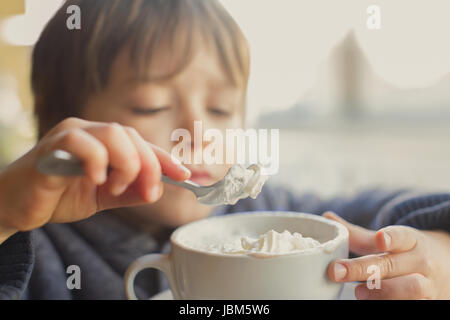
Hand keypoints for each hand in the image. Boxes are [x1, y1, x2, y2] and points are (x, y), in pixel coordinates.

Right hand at [0, 118, 190, 242]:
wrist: (15, 207)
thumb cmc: (58, 196)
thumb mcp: (103, 197)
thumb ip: (130, 192)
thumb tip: (157, 190)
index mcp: (102, 141)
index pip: (141, 143)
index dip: (166, 158)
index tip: (186, 175)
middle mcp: (89, 131)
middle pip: (132, 135)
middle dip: (149, 166)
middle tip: (149, 192)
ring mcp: (69, 136)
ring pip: (114, 134)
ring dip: (127, 164)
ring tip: (117, 188)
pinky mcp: (51, 148)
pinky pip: (82, 144)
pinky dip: (98, 162)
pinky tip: (97, 180)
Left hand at [323, 211, 449, 298]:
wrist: (445, 268)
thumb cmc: (405, 253)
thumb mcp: (385, 241)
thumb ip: (356, 233)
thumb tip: (327, 218)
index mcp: (411, 241)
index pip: (403, 236)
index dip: (392, 238)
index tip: (379, 239)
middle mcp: (421, 262)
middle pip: (394, 265)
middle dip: (364, 269)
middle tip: (337, 272)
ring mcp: (427, 285)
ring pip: (410, 289)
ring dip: (382, 292)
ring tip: (358, 292)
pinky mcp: (428, 302)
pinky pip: (413, 304)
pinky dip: (393, 304)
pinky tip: (372, 303)